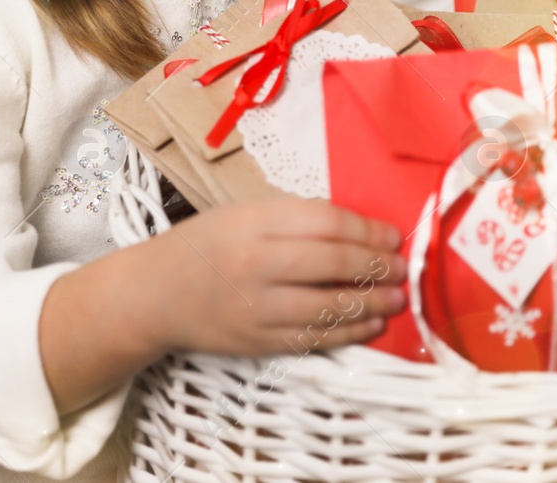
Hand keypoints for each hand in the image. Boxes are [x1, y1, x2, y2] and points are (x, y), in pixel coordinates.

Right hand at [139, 197, 407, 357]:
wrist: (154, 294)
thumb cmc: (205, 245)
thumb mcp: (244, 213)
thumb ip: (294, 218)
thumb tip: (358, 230)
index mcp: (254, 223)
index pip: (326, 223)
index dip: (367, 230)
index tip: (391, 236)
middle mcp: (255, 264)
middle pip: (333, 264)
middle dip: (377, 267)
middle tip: (401, 269)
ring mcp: (257, 308)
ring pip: (328, 307)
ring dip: (371, 304)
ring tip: (395, 299)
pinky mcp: (257, 342)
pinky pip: (313, 339)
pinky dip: (348, 333)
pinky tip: (369, 325)